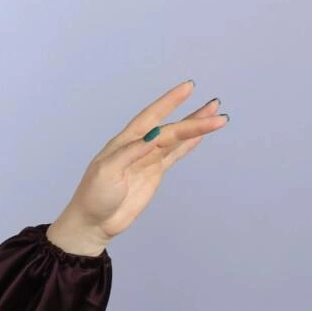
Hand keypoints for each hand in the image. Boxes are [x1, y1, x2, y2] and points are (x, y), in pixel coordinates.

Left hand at [50, 80, 228, 253]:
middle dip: (193, 120)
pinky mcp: (154, 174)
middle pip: (170, 129)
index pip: (150, 117)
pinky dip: (188, 145)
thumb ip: (129, 153)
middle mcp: (138, 146)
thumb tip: (153, 135)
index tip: (188, 87)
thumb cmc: (94, 196)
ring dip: (195, 128)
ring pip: (176, 139)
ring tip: (217, 116)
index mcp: (124, 142)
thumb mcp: (106, 173)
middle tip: (216, 108)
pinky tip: (201, 137)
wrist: (94, 223)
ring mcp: (147, 160)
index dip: (169, 102)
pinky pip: (174, 155)